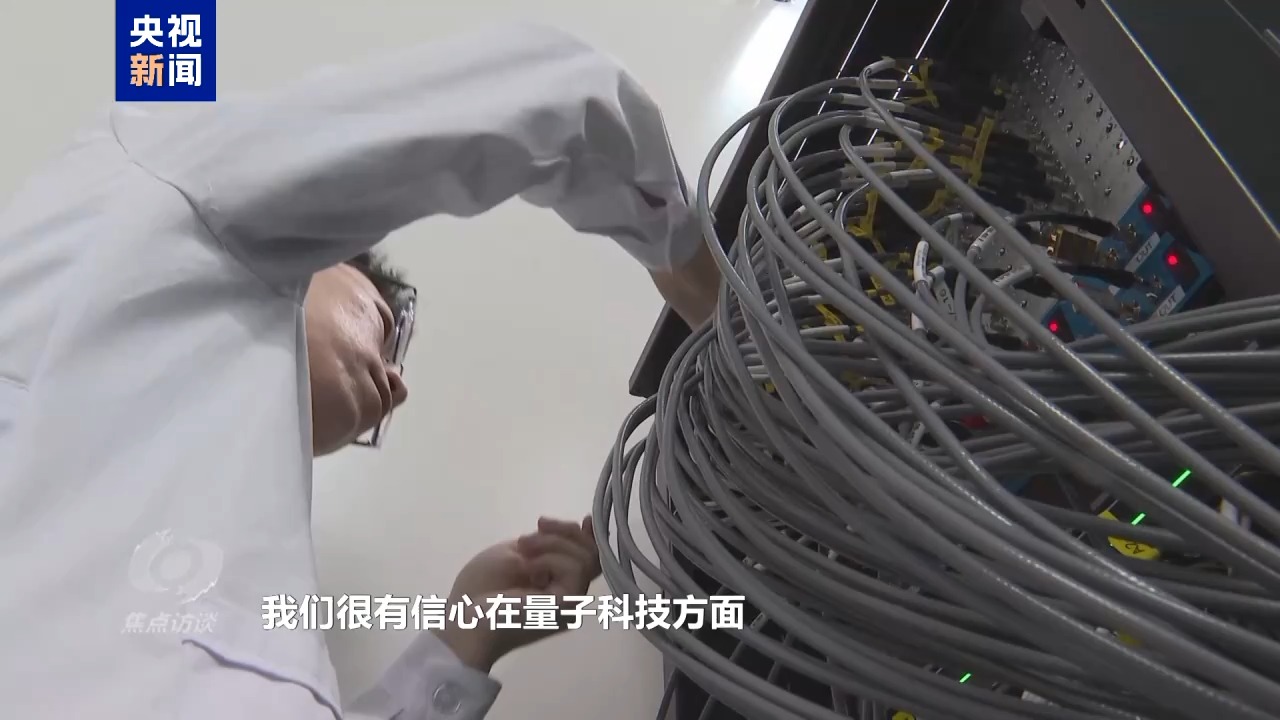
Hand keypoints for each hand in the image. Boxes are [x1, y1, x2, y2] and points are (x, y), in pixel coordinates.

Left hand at [434, 516, 601, 671]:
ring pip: (587, 559)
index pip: (589, 557)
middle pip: (592, 554)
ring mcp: (570, 603)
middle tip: (527, 539)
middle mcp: (569, 594)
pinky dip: (550, 559)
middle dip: (563, 533)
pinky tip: (528, 567)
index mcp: (556, 584)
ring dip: (553, 544)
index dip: (590, 536)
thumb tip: (579, 527)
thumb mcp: (514, 552)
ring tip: (524, 551)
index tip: (583, 519)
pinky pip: (575, 570)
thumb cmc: (481, 588)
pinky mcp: (566, 605)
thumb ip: (546, 543)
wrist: (465, 618)